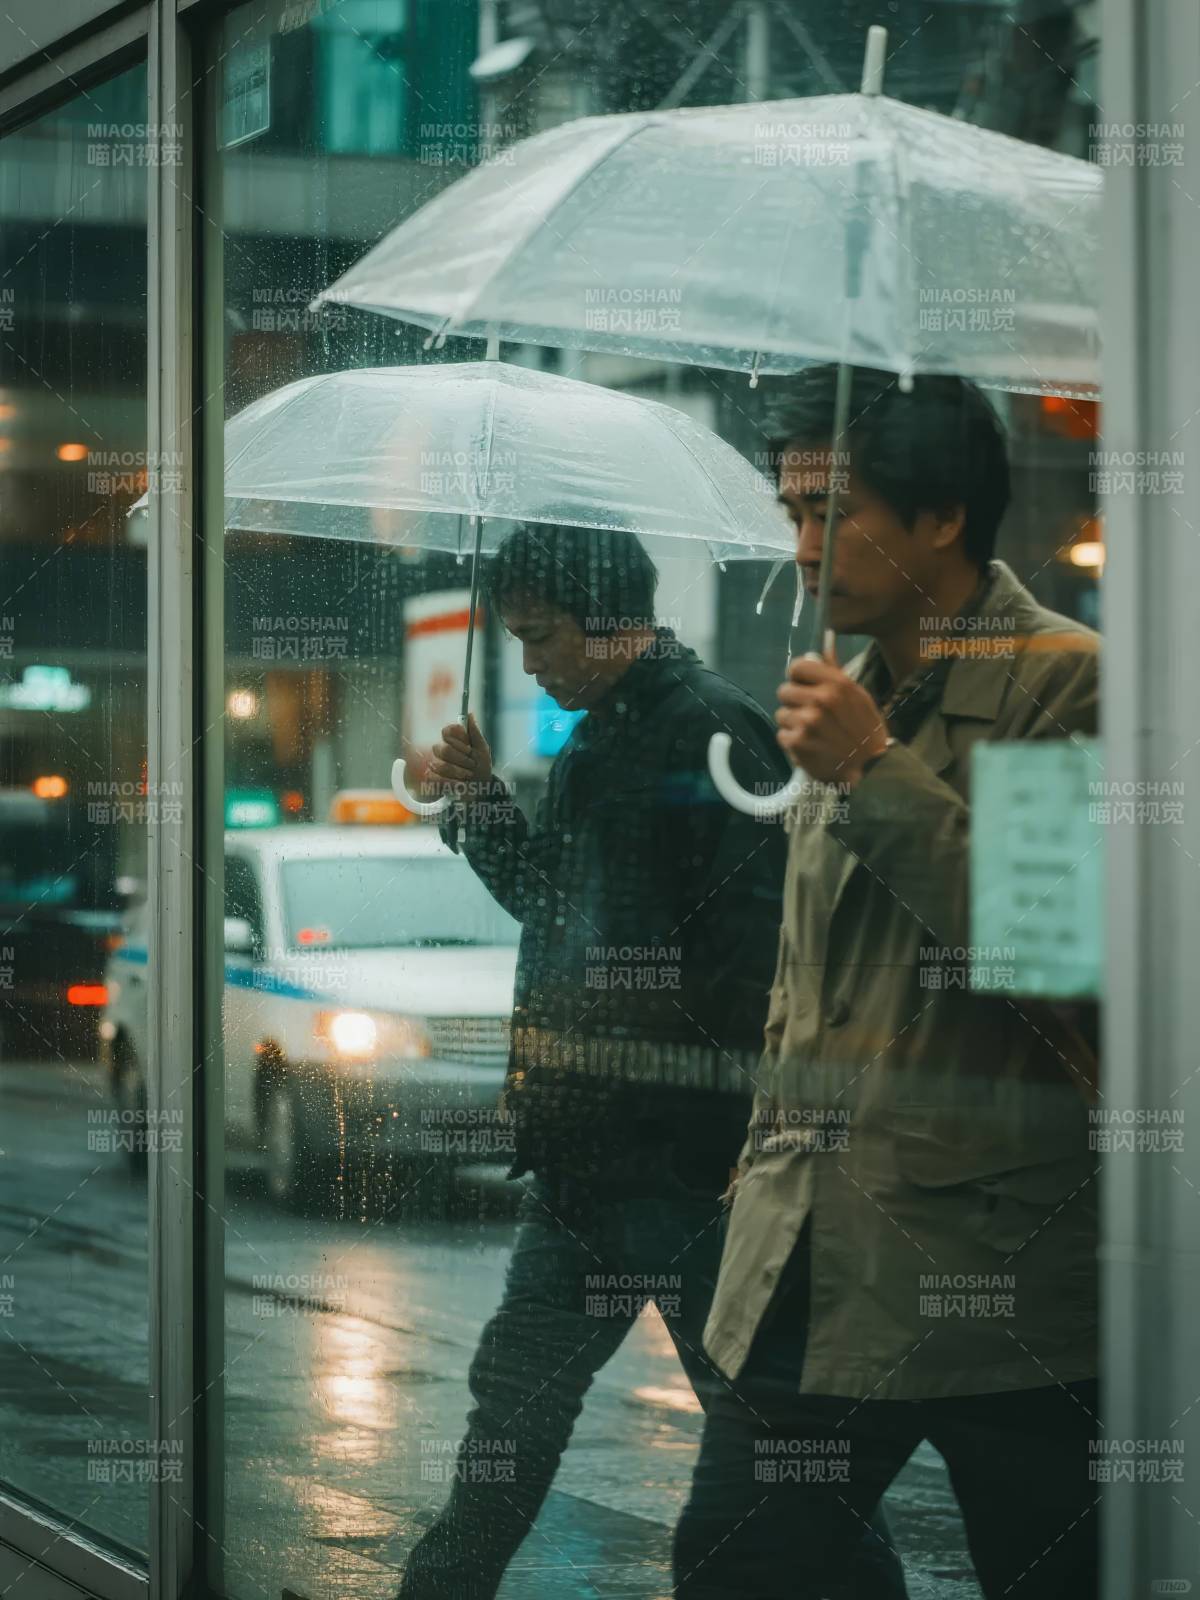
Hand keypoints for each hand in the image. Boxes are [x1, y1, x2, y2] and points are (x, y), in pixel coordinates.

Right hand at [426, 713, 493, 793]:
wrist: (481, 788)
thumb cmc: (482, 767)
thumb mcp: (482, 750)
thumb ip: (475, 733)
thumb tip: (470, 714)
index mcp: (453, 740)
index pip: (446, 732)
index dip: (458, 741)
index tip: (470, 749)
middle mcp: (442, 750)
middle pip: (443, 749)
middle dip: (461, 759)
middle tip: (472, 765)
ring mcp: (436, 764)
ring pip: (441, 765)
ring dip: (459, 772)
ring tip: (468, 775)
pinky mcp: (434, 779)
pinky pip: (437, 779)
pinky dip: (453, 782)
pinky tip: (461, 784)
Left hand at [775, 650, 888, 786]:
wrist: (870, 766)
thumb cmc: (865, 729)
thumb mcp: (858, 695)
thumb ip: (835, 671)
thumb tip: (825, 641)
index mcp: (836, 684)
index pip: (797, 666)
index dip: (798, 677)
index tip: (803, 685)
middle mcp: (820, 700)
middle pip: (784, 690)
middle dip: (795, 702)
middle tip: (811, 714)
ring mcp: (807, 721)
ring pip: (781, 714)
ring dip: (793, 723)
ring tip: (812, 732)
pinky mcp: (797, 742)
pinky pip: (782, 734)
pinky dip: (792, 742)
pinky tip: (809, 745)